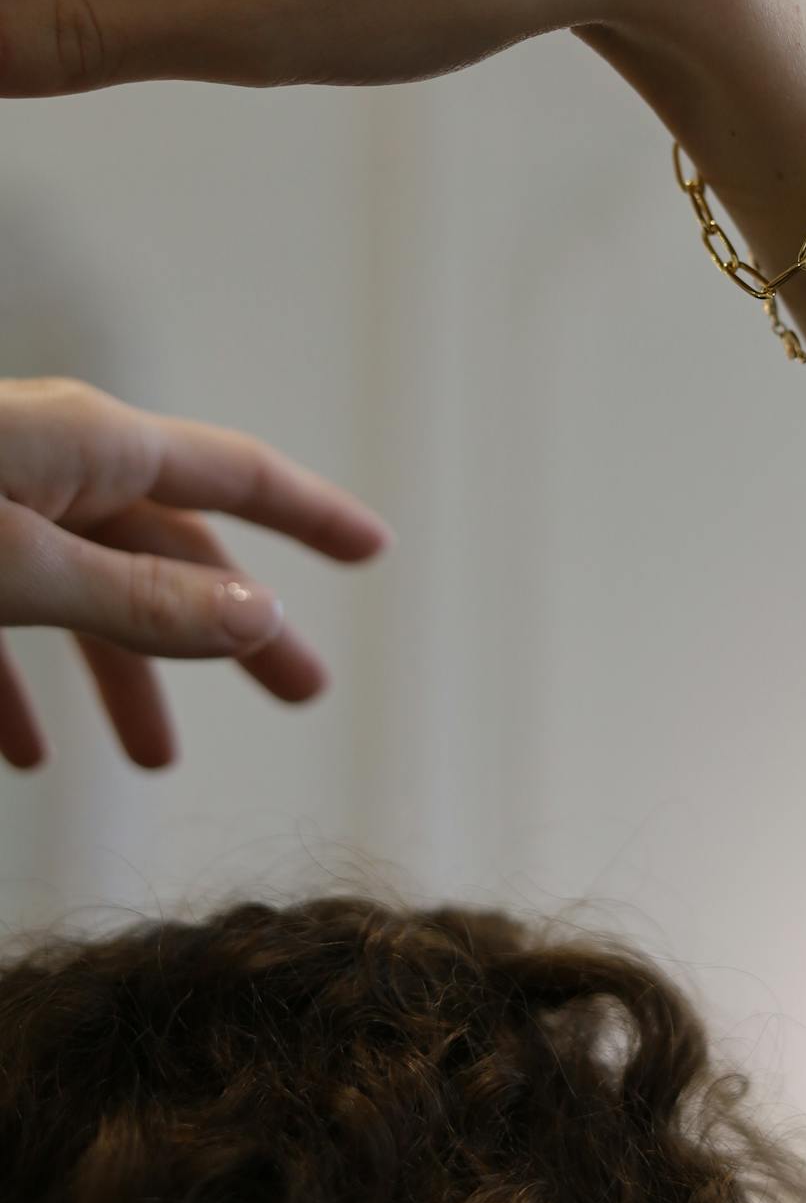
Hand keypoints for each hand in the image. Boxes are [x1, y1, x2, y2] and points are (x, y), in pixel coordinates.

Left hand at [0, 377, 390, 768]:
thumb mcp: (14, 567)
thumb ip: (132, 596)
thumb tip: (260, 614)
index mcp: (91, 444)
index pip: (236, 476)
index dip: (312, 514)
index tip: (373, 545)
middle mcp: (53, 462)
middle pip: (171, 552)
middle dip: (234, 630)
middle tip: (300, 690)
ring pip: (86, 592)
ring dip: (126, 674)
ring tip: (155, 758)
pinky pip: (6, 612)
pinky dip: (23, 686)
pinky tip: (28, 750)